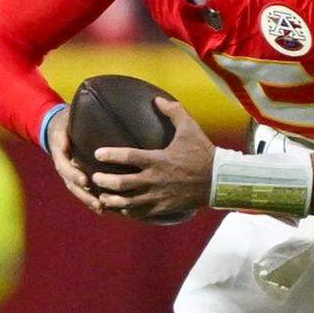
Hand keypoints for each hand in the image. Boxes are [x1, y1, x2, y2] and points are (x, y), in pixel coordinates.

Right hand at [45, 106, 104, 214]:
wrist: (57, 127)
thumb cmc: (65, 122)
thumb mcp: (63, 121)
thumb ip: (65, 127)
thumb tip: (67, 134)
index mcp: (60, 153)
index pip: (65, 166)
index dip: (73, 174)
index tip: (85, 181)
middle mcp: (65, 166)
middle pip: (72, 185)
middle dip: (85, 195)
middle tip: (98, 204)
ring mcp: (71, 173)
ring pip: (79, 191)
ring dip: (90, 201)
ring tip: (103, 210)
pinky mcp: (79, 176)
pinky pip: (85, 190)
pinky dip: (93, 200)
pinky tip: (105, 209)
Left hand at [91, 98, 214, 221]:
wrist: (219, 181)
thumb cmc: (203, 153)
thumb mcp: (190, 128)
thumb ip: (173, 112)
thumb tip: (156, 99)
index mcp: (158, 159)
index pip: (128, 156)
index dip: (110, 155)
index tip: (97, 153)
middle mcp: (155, 179)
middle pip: (122, 183)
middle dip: (105, 181)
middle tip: (95, 178)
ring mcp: (159, 196)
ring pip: (128, 202)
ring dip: (113, 200)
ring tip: (102, 197)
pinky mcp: (164, 208)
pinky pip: (141, 213)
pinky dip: (129, 212)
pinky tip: (121, 209)